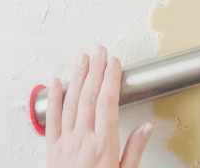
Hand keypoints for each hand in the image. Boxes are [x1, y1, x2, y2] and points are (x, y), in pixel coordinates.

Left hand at [46, 46, 154, 167]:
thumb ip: (135, 149)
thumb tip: (147, 126)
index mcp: (103, 145)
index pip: (107, 103)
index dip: (111, 79)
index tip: (115, 63)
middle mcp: (82, 139)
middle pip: (89, 97)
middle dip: (96, 70)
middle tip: (101, 51)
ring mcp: (65, 142)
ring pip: (72, 102)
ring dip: (78, 77)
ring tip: (84, 58)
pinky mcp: (52, 147)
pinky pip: (52, 118)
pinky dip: (55, 97)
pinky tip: (57, 81)